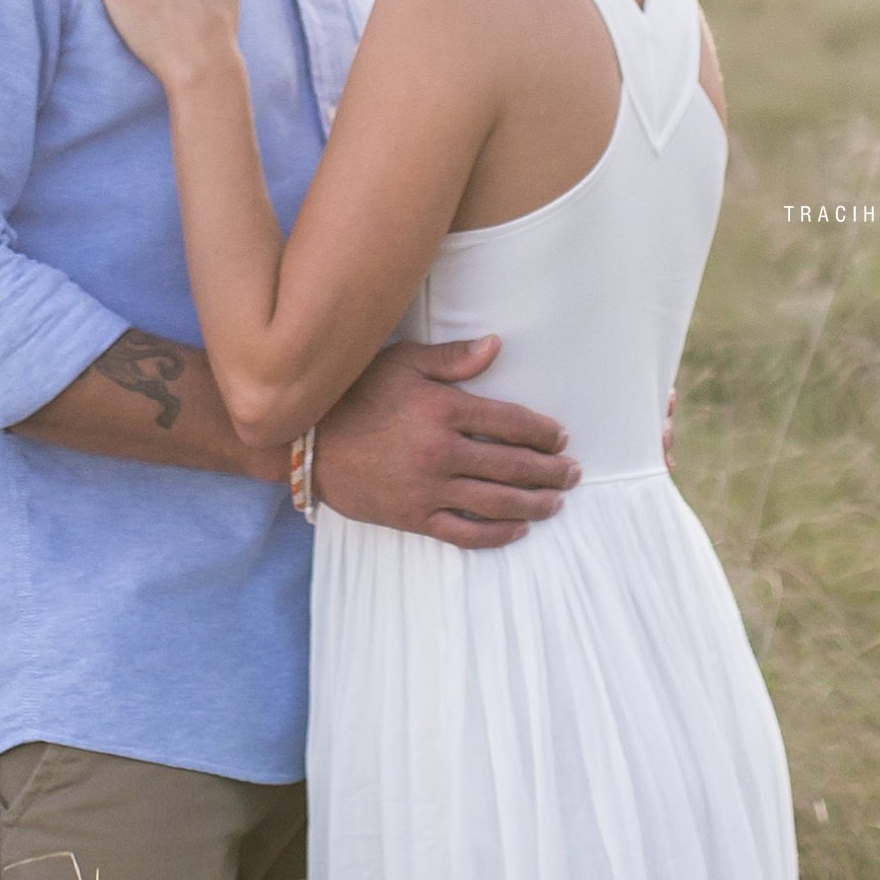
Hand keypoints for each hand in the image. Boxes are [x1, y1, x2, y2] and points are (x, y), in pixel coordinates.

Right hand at [315, 338, 578, 551]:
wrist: (306, 442)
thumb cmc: (354, 395)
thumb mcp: (401, 363)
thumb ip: (452, 358)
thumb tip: (496, 345)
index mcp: (444, 409)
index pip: (510, 422)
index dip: (542, 432)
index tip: (560, 438)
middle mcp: (442, 452)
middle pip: (512, 465)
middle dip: (549, 471)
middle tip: (572, 473)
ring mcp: (429, 489)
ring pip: (496, 502)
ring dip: (533, 504)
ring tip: (555, 503)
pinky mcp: (414, 516)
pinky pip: (464, 532)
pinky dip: (495, 534)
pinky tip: (517, 530)